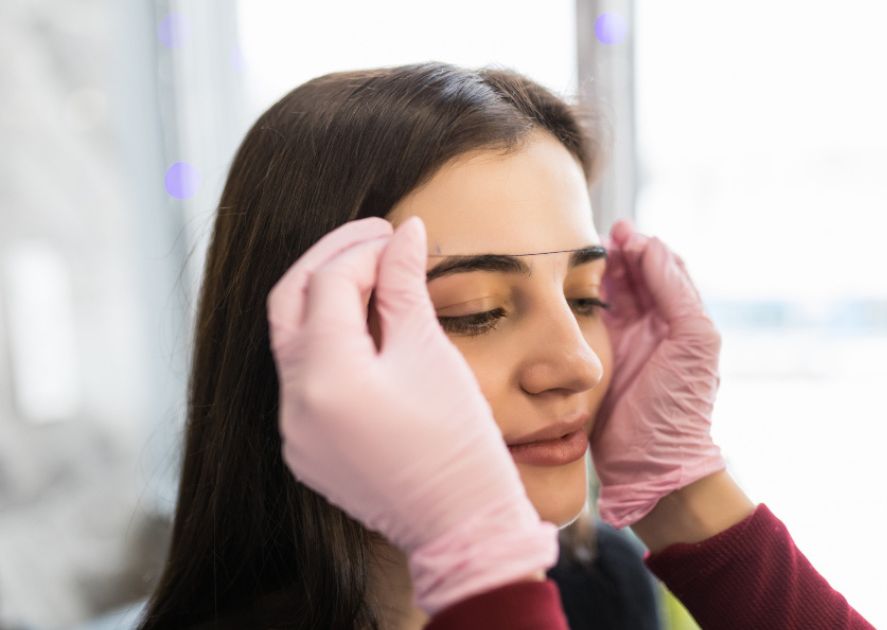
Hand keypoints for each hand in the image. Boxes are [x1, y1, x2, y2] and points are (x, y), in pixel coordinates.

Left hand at [266, 216, 556, 614]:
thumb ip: (404, 286)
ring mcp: (293, 430)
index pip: (330, 282)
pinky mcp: (304, 448)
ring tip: (374, 279)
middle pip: (290, 302)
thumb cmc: (457, 443)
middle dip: (331, 260)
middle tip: (376, 240)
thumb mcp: (430, 354)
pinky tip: (366, 331)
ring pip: (293, 340)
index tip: (401, 235)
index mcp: (326, 376)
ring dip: (326, 300)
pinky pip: (303, 379)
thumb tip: (403, 235)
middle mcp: (293, 403)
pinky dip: (328, 345)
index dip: (365, 249)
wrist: (462, 527)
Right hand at [590, 219, 726, 528]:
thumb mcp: (692, 343)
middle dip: (619, 254)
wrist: (651, 466)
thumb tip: (653, 246)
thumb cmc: (679, 407)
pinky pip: (588, 323)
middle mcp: (654, 329)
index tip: (623, 233)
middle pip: (635, 278)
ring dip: (599, 274)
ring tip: (582, 256)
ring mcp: (625, 345)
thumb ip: (676, 292)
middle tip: (598, 238)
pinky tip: (568, 289)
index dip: (646, 248)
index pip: (665, 271)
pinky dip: (581, 302)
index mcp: (682, 322)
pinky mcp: (597, 362)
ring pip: (611, 297)